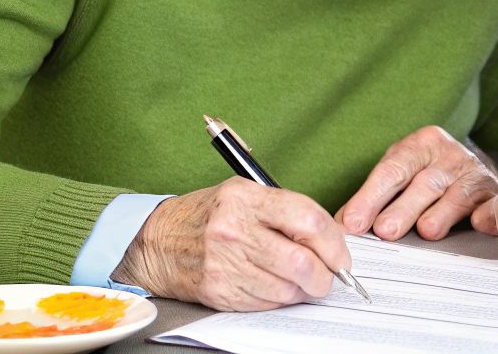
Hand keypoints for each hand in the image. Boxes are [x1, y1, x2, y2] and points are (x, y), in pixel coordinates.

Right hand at [111, 178, 352, 310]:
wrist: (156, 241)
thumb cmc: (207, 215)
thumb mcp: (244, 194)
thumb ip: (286, 211)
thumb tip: (330, 240)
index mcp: (246, 198)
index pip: (308, 221)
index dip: (335, 243)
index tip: (341, 255)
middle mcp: (235, 230)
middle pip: (301, 262)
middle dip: (325, 276)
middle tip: (328, 277)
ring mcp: (225, 264)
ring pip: (287, 289)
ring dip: (303, 291)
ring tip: (301, 281)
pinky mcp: (219, 291)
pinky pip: (266, 304)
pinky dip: (279, 299)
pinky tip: (274, 286)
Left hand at [335, 125, 497, 240]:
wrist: (471, 167)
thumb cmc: (427, 173)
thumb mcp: (400, 173)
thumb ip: (372, 197)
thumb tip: (342, 225)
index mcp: (421, 144)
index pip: (393, 170)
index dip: (371, 197)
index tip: (354, 222)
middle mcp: (450, 154)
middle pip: (424, 183)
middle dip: (403, 208)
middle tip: (384, 230)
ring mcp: (475, 173)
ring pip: (456, 195)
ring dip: (440, 214)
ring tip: (425, 232)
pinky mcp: (495, 194)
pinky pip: (490, 205)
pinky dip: (485, 215)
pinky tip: (477, 223)